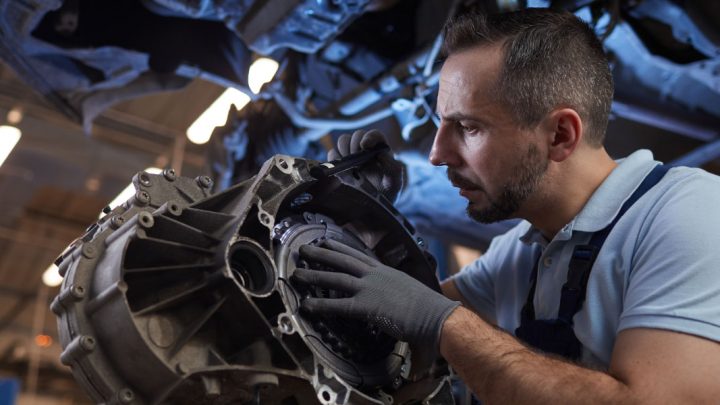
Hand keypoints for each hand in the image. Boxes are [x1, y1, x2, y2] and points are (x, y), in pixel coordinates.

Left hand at [291, 239, 458, 350]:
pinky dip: (320, 304)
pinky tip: (307, 305)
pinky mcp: (366, 306)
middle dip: (321, 253)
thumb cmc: (427, 308)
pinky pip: (338, 305)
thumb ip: (396, 293)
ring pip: (336, 278)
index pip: (358, 255)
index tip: (327, 241)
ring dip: (314, 275)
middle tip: (304, 249)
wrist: (435, 315)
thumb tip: (393, 300)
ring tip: (297, 273)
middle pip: (343, 259)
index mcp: (385, 271)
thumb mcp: (408, 292)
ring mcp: (369, 288)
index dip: (340, 247)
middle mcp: (375, 275)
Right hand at [329, 129, 404, 201]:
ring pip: (343, 140)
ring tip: (350, 166)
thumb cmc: (386, 194)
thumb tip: (382, 155)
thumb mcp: (395, 183)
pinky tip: (342, 171)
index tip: (364, 146)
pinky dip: (334, 159)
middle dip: (355, 145)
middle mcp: (365, 149)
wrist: (371, 207)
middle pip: (356, 135)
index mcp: (381, 150)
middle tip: (357, 161)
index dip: (369, 137)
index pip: (374, 135)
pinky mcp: (339, 164)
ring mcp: (351, 155)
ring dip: (344, 150)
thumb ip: (394, 169)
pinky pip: (332, 153)